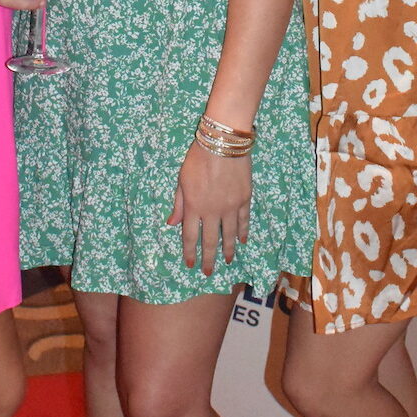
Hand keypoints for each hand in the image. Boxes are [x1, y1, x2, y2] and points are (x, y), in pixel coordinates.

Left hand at [167, 141, 251, 275]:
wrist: (223, 144)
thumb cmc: (197, 158)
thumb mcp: (181, 180)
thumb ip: (179, 203)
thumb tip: (172, 223)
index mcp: (193, 207)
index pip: (190, 236)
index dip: (190, 252)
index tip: (189, 264)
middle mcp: (212, 212)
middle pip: (210, 240)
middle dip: (209, 258)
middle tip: (209, 272)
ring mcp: (230, 207)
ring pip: (229, 235)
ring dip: (227, 250)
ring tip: (227, 261)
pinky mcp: (244, 200)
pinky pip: (244, 221)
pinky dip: (243, 232)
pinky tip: (242, 241)